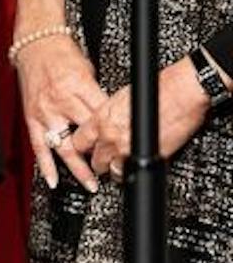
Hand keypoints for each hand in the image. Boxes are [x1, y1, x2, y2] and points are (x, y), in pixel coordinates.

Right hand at [13, 34, 107, 187]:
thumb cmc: (63, 56)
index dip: (115, 136)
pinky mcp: (31, 118)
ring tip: (91, 184)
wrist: (35, 46)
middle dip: (100, 155)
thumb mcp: (89, 73)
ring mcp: (44, 112)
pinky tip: (53, 180)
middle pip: (86, 136)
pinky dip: (46, 165)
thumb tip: (112, 119)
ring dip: (77, 168)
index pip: (102, 118)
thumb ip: (97, 98)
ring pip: (63, 146)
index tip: (126, 149)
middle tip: (114, 171)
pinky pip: (38, 146)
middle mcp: (61, 102)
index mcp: (79, 88)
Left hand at [66, 59, 212, 188]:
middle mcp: (110, 134)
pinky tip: (135, 170)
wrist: (182, 92)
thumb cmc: (156, 89)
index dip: (83, 148)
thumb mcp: (121, 98)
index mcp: (102, 118)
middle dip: (99, 163)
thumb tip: (107, 123)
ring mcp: (128, 148)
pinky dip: (133, 173)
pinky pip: (134, 172)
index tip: (87, 151)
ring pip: (113, 170)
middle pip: (95, 160)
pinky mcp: (148, 156)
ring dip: (115, 171)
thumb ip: (110, 115)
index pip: (79, 141)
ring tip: (118, 170)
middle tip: (103, 163)